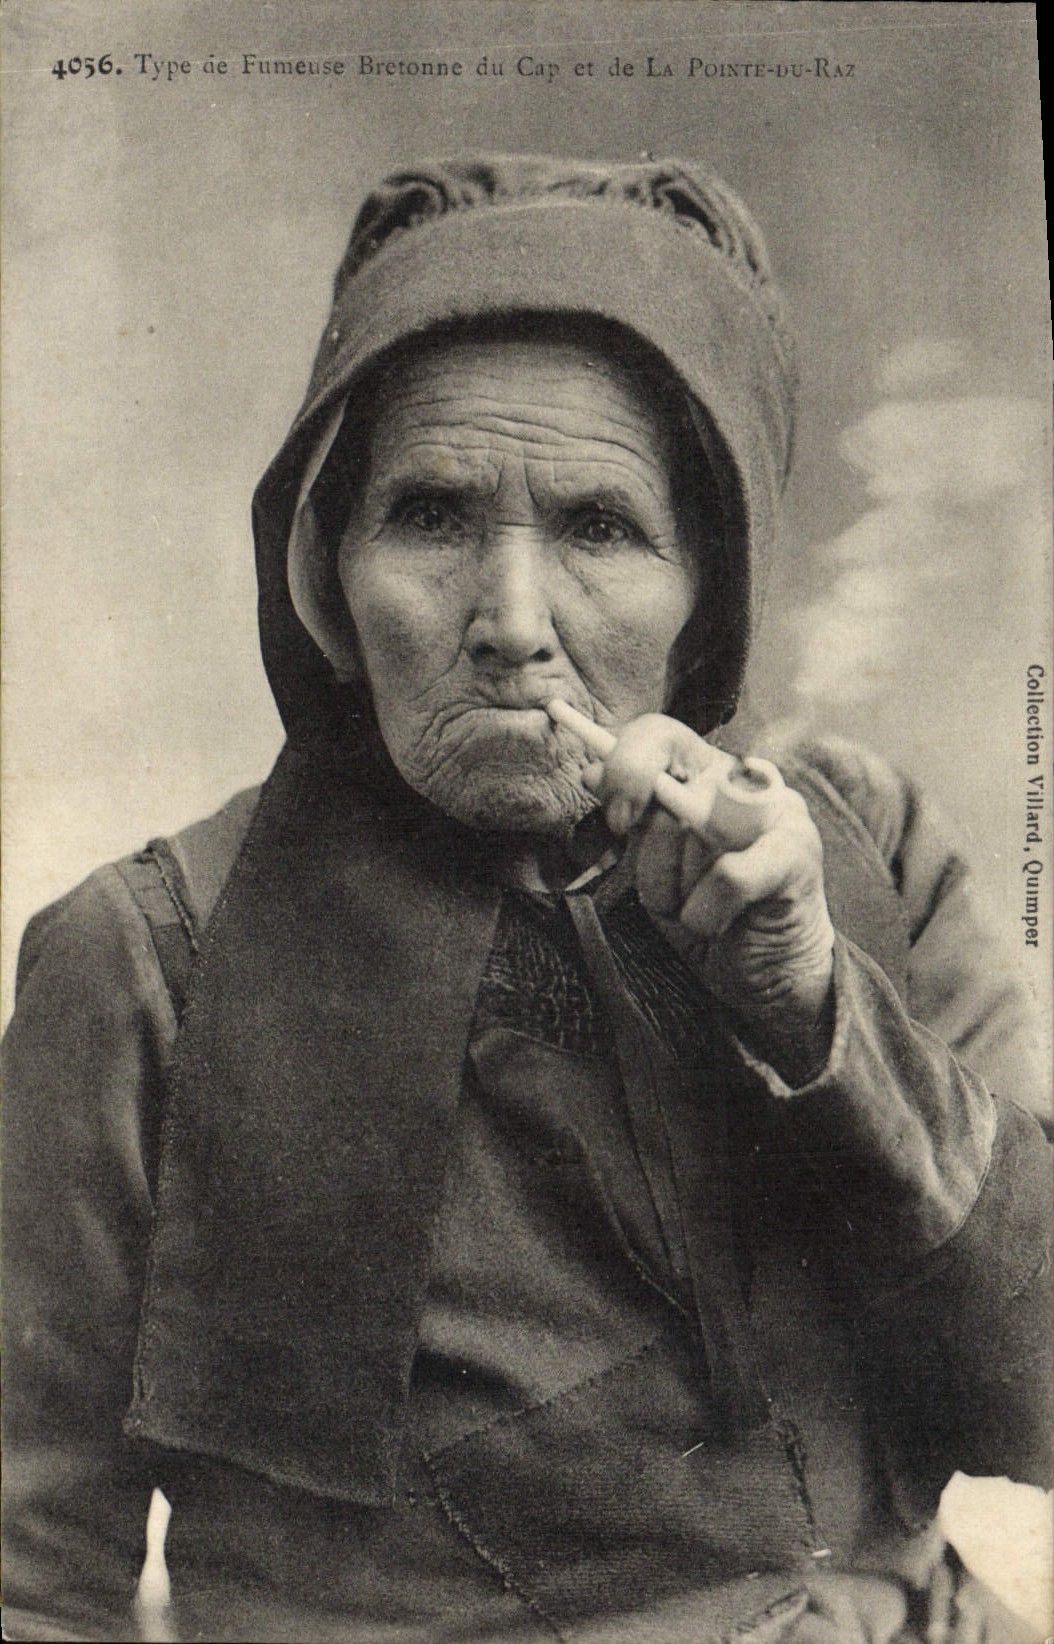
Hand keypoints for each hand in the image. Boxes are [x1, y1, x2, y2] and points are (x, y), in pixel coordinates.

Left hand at [588, 714, 835, 1084]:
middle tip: (675, 892)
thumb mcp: (658, 867)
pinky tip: (725, 925)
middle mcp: (747, 780)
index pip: (658, 735)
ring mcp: (779, 810)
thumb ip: (634, 818)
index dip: (625, 767)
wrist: (773, 978)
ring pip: (688, 838)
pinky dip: (707, 916)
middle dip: (652, 860)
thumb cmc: (712, 917)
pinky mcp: (797, 851)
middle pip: (663, 796)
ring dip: (678, 894)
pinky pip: (723, 878)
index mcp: (710, 774)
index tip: (614, 815)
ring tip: (708, 909)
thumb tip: (589, 775)